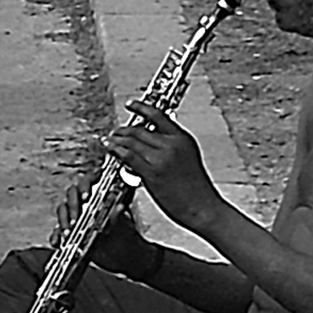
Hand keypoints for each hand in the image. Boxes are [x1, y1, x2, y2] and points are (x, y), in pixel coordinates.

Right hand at [56, 177, 156, 278]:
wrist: (124, 256)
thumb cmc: (126, 236)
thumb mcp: (123, 226)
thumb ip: (119, 217)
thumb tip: (119, 208)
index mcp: (100, 195)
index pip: (89, 181)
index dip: (85, 185)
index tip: (86, 197)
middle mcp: (86, 203)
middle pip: (72, 195)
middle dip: (73, 206)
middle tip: (75, 219)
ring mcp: (76, 216)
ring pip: (63, 211)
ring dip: (63, 221)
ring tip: (67, 233)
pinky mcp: (70, 231)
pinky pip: (58, 231)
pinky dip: (56, 236)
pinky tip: (57, 243)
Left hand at [102, 101, 218, 230]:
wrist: (203, 208)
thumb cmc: (197, 189)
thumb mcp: (188, 159)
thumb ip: (173, 147)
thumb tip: (153, 143)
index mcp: (182, 139)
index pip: (158, 115)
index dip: (141, 107)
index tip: (131, 104)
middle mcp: (171, 144)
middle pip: (140, 129)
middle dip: (124, 129)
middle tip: (116, 131)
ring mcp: (161, 158)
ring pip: (131, 141)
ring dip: (117, 140)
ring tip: (109, 140)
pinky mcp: (151, 172)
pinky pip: (128, 157)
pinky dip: (117, 151)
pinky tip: (112, 150)